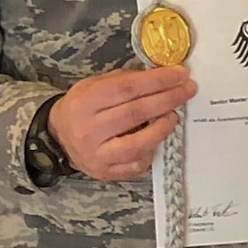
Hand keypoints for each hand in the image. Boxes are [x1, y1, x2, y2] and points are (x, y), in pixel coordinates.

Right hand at [48, 65, 195, 181]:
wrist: (59, 137)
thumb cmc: (83, 107)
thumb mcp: (95, 85)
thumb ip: (126, 80)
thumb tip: (163, 74)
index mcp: (85, 102)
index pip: (128, 88)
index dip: (158, 80)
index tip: (180, 74)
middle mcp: (89, 130)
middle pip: (136, 112)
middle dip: (168, 99)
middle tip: (188, 90)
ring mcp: (97, 155)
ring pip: (139, 143)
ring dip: (163, 127)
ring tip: (173, 115)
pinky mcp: (105, 173)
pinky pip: (137, 164)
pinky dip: (152, 150)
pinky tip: (158, 138)